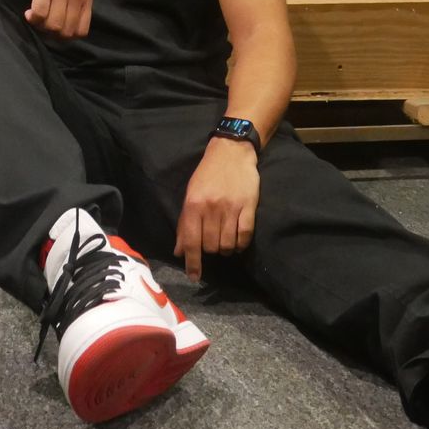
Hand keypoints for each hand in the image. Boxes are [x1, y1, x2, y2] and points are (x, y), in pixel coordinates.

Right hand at [16, 0, 91, 38]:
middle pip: (66, 32)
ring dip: (41, 26)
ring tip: (34, 16)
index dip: (66, 35)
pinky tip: (28, 12)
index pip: (81, 31)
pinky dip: (33, 18)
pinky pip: (40, 15)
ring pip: (53, 26)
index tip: (54, 27)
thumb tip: (67, 23)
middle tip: (42, 23)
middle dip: (52, 33)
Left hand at [174, 136, 259, 281]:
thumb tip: (179, 251)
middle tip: (212, 243)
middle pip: (210, 246)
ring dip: (226, 249)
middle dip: (210, 251)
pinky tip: (238, 240)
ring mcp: (231, 208)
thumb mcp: (190, 195)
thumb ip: (185, 224)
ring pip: (228, 244)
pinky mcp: (249, 206)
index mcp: (193, 205)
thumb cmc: (207, 175)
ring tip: (225, 242)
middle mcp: (211, 208)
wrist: (231, 152)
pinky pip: (245, 236)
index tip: (194, 276)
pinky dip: (241, 244)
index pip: (191, 241)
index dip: (192, 262)